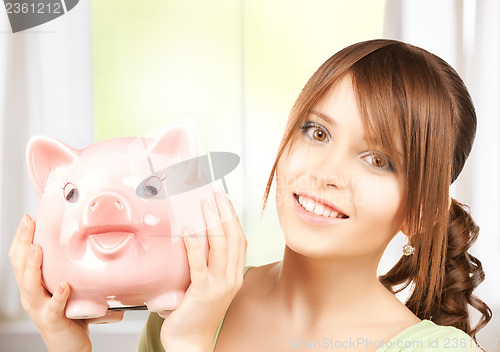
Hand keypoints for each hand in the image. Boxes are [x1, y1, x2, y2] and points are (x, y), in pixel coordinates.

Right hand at [8, 214, 123, 351]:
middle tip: (28, 223)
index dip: (21, 238)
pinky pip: (54, 307)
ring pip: (31, 286)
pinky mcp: (53, 320)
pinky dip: (59, 296)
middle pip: (20, 267)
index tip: (29, 218)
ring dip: (33, 266)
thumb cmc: (67, 313)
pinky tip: (64, 286)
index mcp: (32, 285)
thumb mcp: (63, 286)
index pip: (20, 258)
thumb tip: (77, 241)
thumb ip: (65, 267)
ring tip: (37, 249)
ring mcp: (40, 308)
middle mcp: (31, 296)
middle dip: (23, 243)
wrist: (69, 346)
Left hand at [160, 190, 246, 351]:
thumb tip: (191, 239)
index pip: (239, 241)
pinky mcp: (203, 292)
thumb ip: (205, 265)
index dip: (233, 219)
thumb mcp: (208, 286)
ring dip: (214, 222)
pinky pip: (200, 265)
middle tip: (217, 195)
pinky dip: (195, 245)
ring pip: (222, 247)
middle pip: (234, 239)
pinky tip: (189, 230)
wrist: (191, 342)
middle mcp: (231, 278)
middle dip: (226, 213)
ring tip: (206, 204)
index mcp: (234, 276)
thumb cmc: (196, 314)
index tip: (225, 201)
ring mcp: (219, 285)